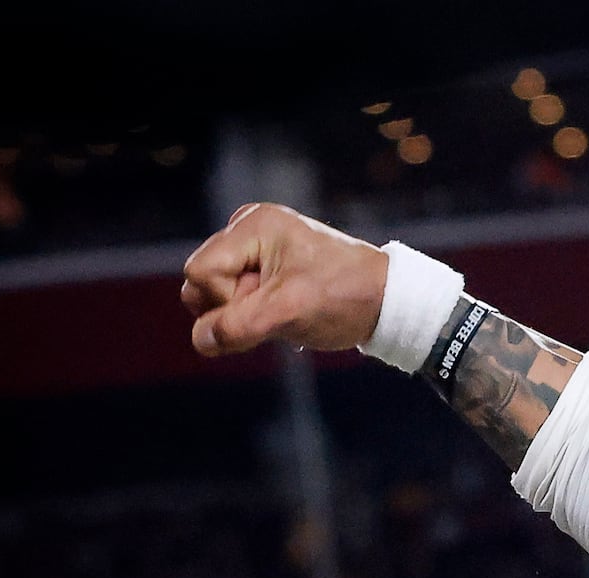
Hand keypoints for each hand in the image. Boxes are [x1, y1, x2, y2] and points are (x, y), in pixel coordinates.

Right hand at [180, 204, 390, 357]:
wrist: (388, 302)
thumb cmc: (345, 298)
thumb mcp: (288, 314)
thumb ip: (237, 326)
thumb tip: (200, 340)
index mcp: (253, 225)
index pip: (201, 272)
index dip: (226, 300)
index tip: (270, 305)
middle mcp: (249, 230)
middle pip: (201, 281)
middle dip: (234, 306)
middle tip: (280, 309)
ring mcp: (255, 249)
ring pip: (217, 294)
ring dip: (247, 314)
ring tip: (287, 311)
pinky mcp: (264, 269)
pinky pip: (238, 298)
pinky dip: (258, 314)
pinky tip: (288, 312)